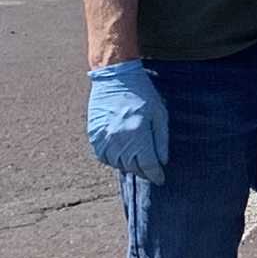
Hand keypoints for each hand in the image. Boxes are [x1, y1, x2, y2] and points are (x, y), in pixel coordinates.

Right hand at [87, 59, 168, 183]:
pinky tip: (122, 155)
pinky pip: (102, 155)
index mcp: (137, 133)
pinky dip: (113, 159)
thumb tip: (162, 161)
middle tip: (152, 171)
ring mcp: (103, 137)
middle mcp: (118, 138)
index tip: (161, 179)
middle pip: (131, 167)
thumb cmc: (143, 94)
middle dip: (143, 172)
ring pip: (116, 164)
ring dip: (128, 166)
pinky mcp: (94, 134)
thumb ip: (161, 140)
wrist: (115, 77)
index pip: (147, 164)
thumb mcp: (160, 115)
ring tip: (138, 162)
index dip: (155, 175)